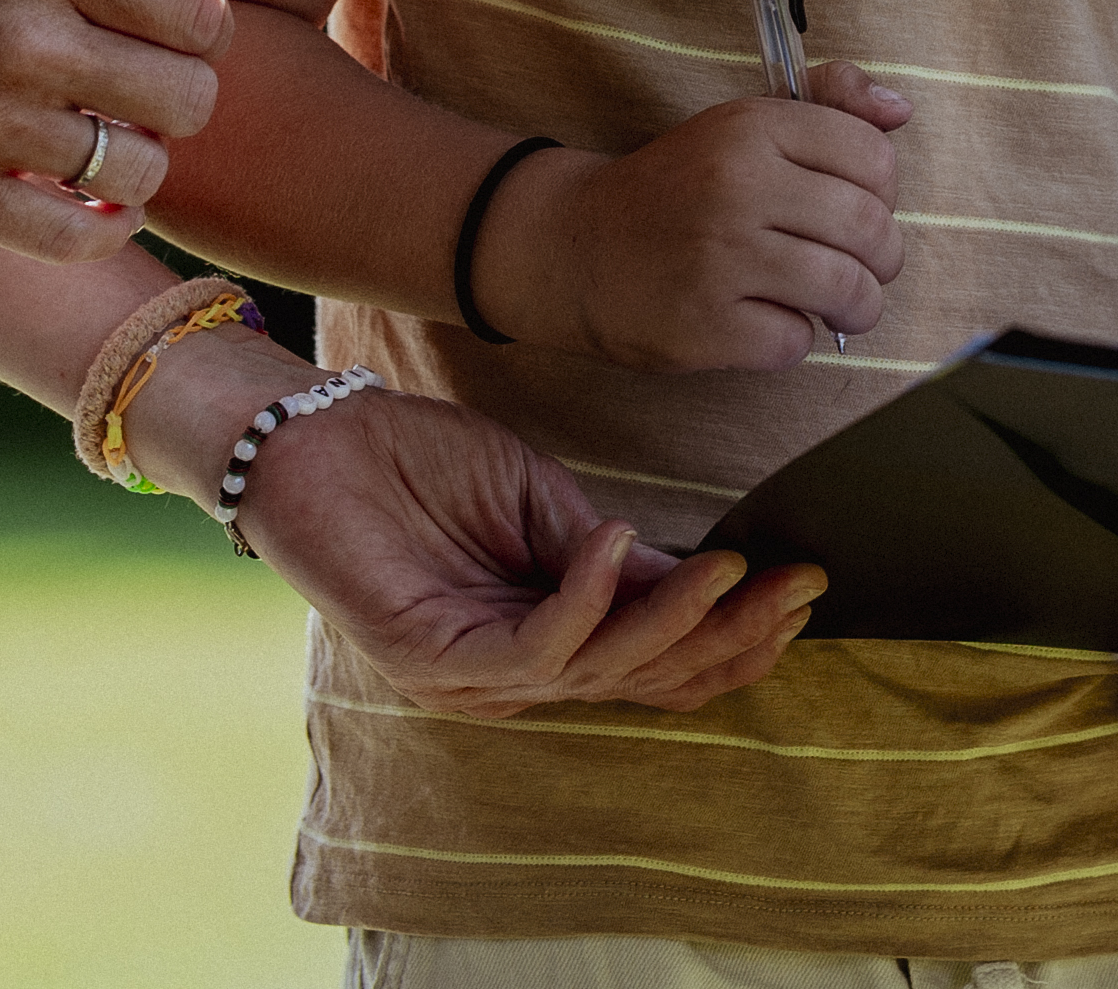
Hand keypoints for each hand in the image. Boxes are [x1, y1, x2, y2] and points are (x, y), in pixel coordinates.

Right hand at [0, 0, 254, 261]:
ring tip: (98, 151)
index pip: (199, 13)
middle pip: (185, 98)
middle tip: (131, 104)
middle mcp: (17, 34)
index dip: (198, 37)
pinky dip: (100, 233)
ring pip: (139, 172)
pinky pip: (74, 237)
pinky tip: (82, 209)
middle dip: (173, 106)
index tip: (159, 43)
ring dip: (136, 172)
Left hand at [226, 374, 824, 716]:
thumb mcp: (539, 500)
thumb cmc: (417, 461)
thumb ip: (611, 553)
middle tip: (798, 588)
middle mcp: (519, 675)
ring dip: (678, 621)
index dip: (738, 631)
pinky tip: (624, 545)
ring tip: (734, 567)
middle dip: (733, 637)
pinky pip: (534, 644)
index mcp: (550, 638)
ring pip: (605, 671)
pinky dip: (589, 599)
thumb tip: (704, 576)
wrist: (311, 438)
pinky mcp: (433, 660)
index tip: (805, 582)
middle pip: (651, 679)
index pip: (663, 660)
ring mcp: (476, 676)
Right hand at [492, 65, 911, 370]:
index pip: (874, 158)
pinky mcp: (705, 325)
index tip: (856, 207)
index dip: (882, 192)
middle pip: (871, 230)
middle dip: (882, 260)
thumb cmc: (679, 189)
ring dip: (855, 307)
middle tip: (859, 267)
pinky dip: (793, 340)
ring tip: (835, 305)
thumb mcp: (741, 126)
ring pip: (847, 291)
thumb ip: (826, 105)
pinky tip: (765, 322)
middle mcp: (737, 185)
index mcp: (753, 127)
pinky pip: (795, 341)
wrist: (576, 248)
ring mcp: (720, 258)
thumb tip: (900, 110)